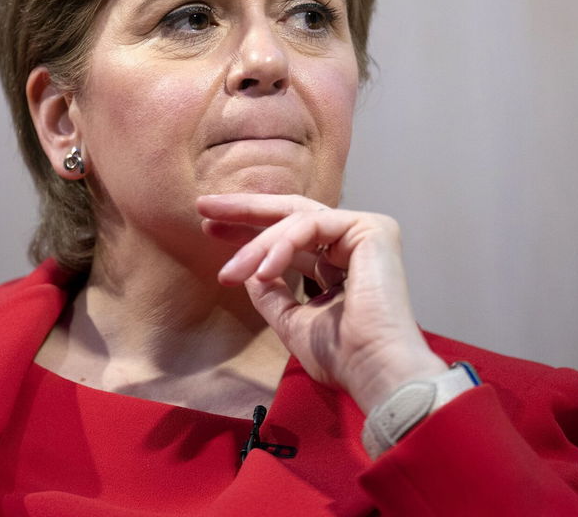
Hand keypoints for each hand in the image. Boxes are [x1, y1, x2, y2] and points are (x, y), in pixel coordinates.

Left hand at [197, 193, 447, 413]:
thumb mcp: (292, 321)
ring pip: (295, 221)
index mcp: (338, 264)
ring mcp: (364, 232)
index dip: (248, 232)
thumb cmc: (341, 356)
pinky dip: (282, 245)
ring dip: (256, 245)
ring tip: (231, 273)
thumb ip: (271, 293)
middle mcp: (352, 243)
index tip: (209, 229)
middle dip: (245, 210)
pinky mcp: (372, 228)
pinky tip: (262, 270)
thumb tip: (249, 272)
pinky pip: (312, 226)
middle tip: (204, 207)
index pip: (289, 237)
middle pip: (290, 213)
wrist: (374, 370)